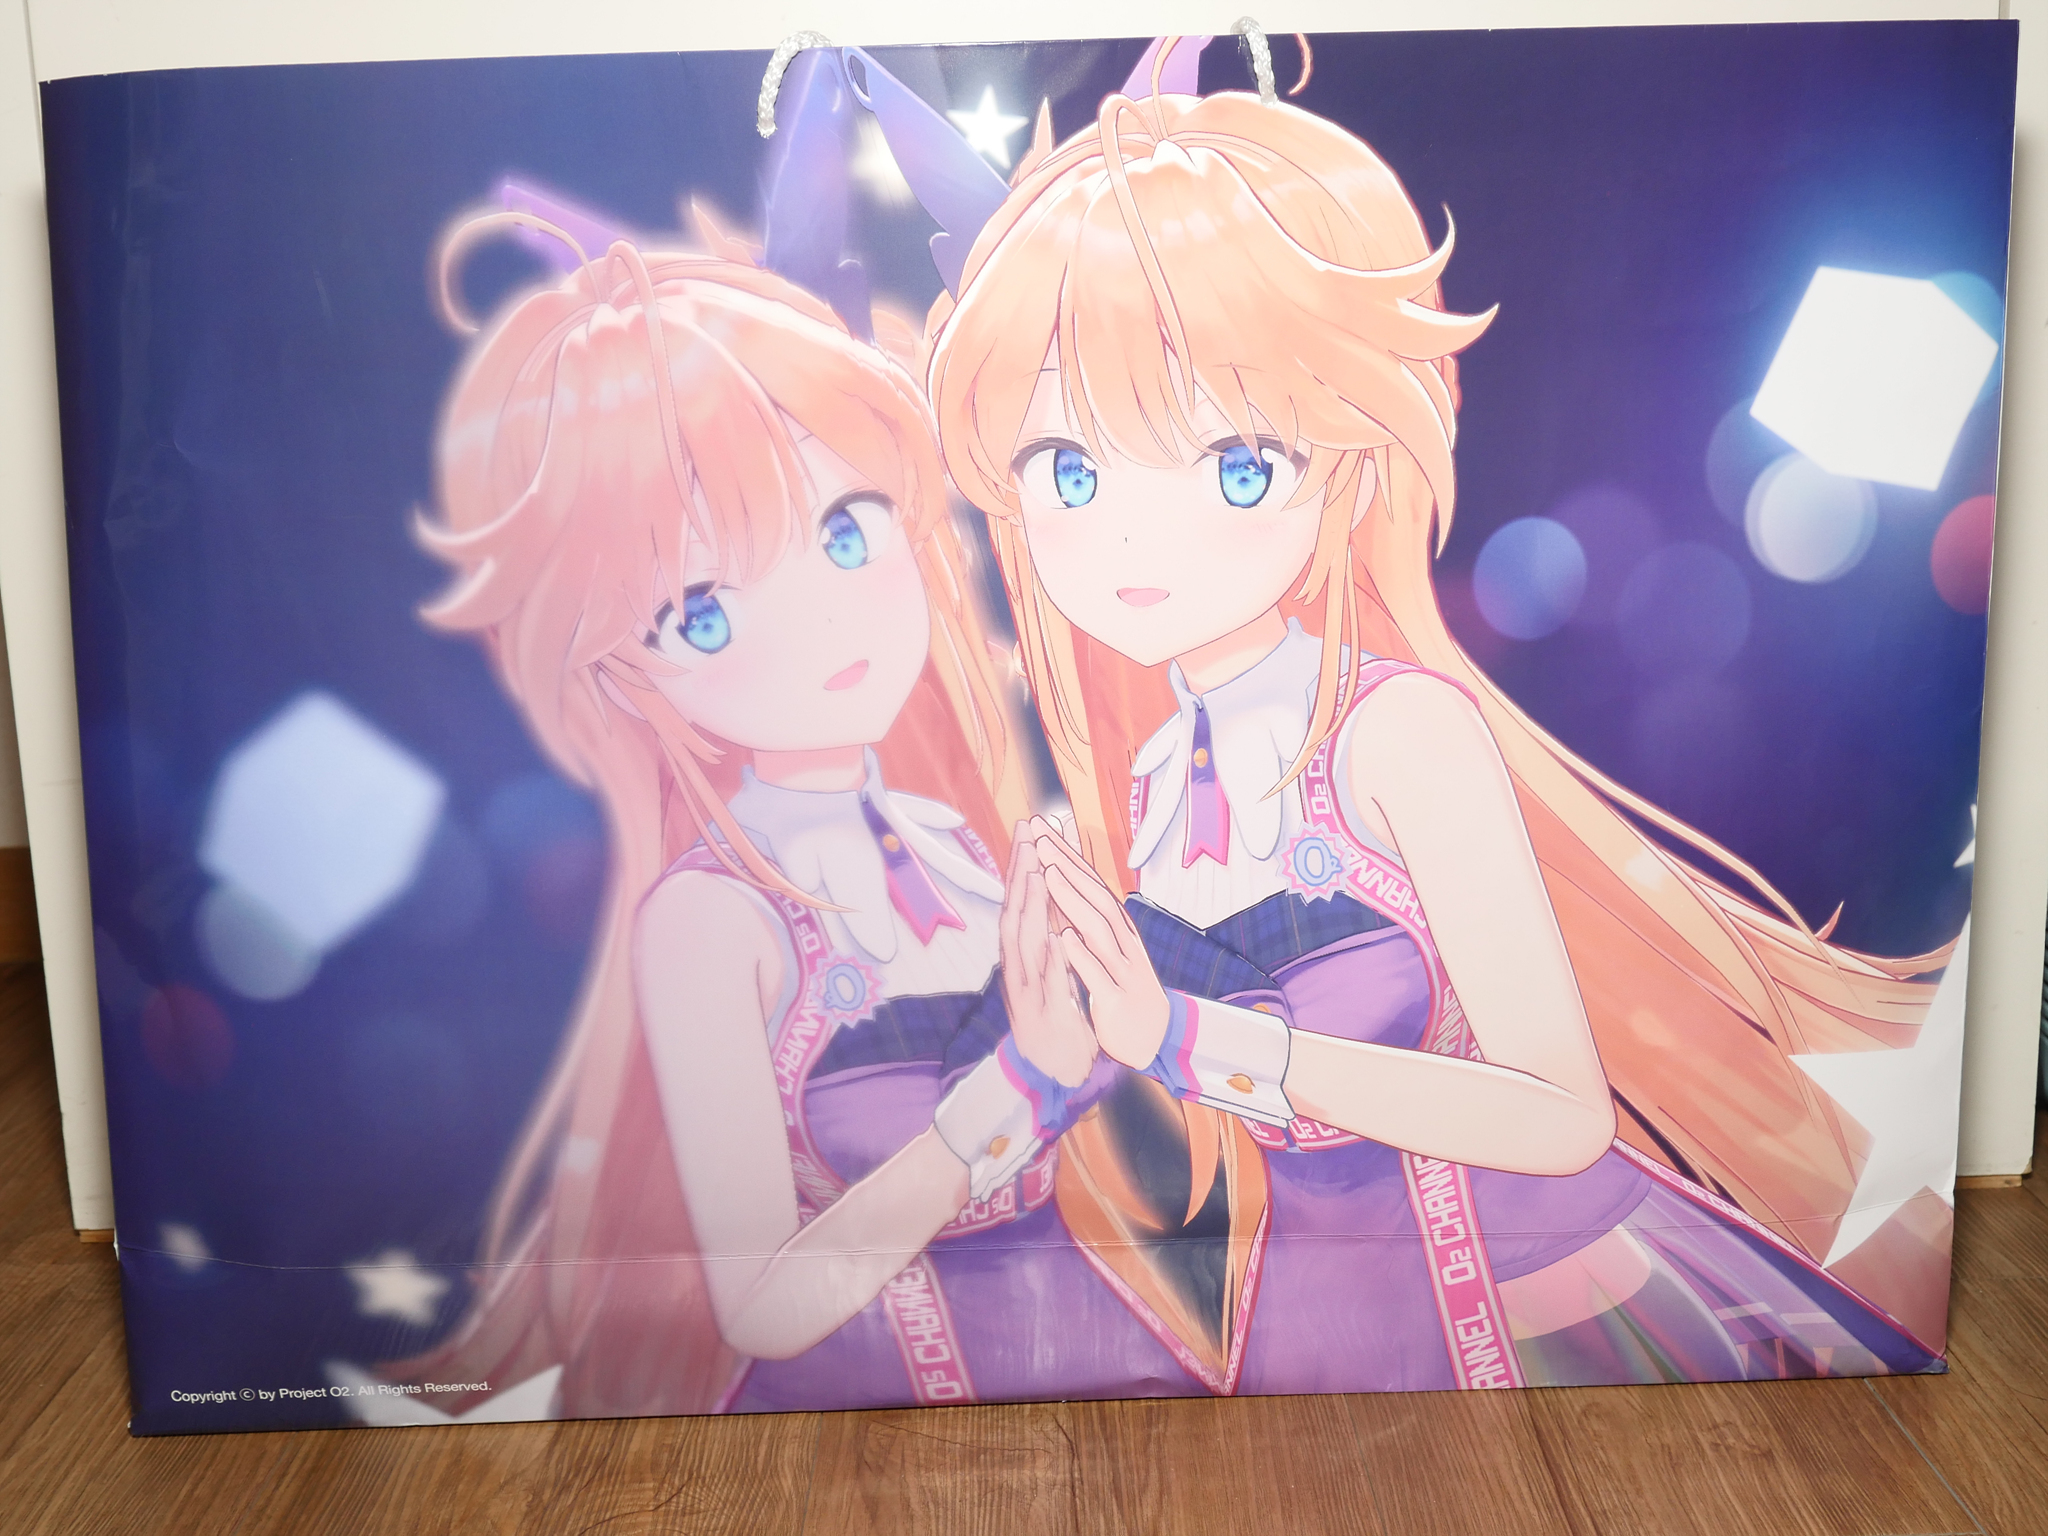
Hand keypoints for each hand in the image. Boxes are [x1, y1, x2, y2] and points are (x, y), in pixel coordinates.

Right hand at [998, 824, 1098, 1087]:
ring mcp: (1025, 990)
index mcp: (1022, 954)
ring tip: (1035, 875)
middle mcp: (1017, 967)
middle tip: (1026, 839)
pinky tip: (1055, 937)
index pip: (1018, 903)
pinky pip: (1046, 983)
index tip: (1027, 831)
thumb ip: (1042, 933)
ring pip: (1024, 944)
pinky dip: (1050, 959)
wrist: (1053, 1066)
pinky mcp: (1039, 1015)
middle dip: (1020, 875)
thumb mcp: (1047, 967)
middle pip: (1014, 914)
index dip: (1020, 866)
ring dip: (1029, 908)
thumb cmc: (1053, 1011)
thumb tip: (1043, 892)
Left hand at [1029, 818, 1171, 1070]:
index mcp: (1118, 930)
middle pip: (1094, 897)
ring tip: (1048, 873)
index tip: (1043, 829)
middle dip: (1066, 867)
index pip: (1091, 886)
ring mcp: (1122, 971)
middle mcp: (1123, 943)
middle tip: (1041, 838)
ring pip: (1097, 929)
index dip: (1067, 857)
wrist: (1154, 1039)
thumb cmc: (1125, 987)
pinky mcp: (1116, 1001)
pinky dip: (1082, 955)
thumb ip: (1090, 916)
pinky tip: (1065, 937)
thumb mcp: (1110, 948)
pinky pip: (1098, 975)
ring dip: (1072, 900)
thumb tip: (1068, 877)